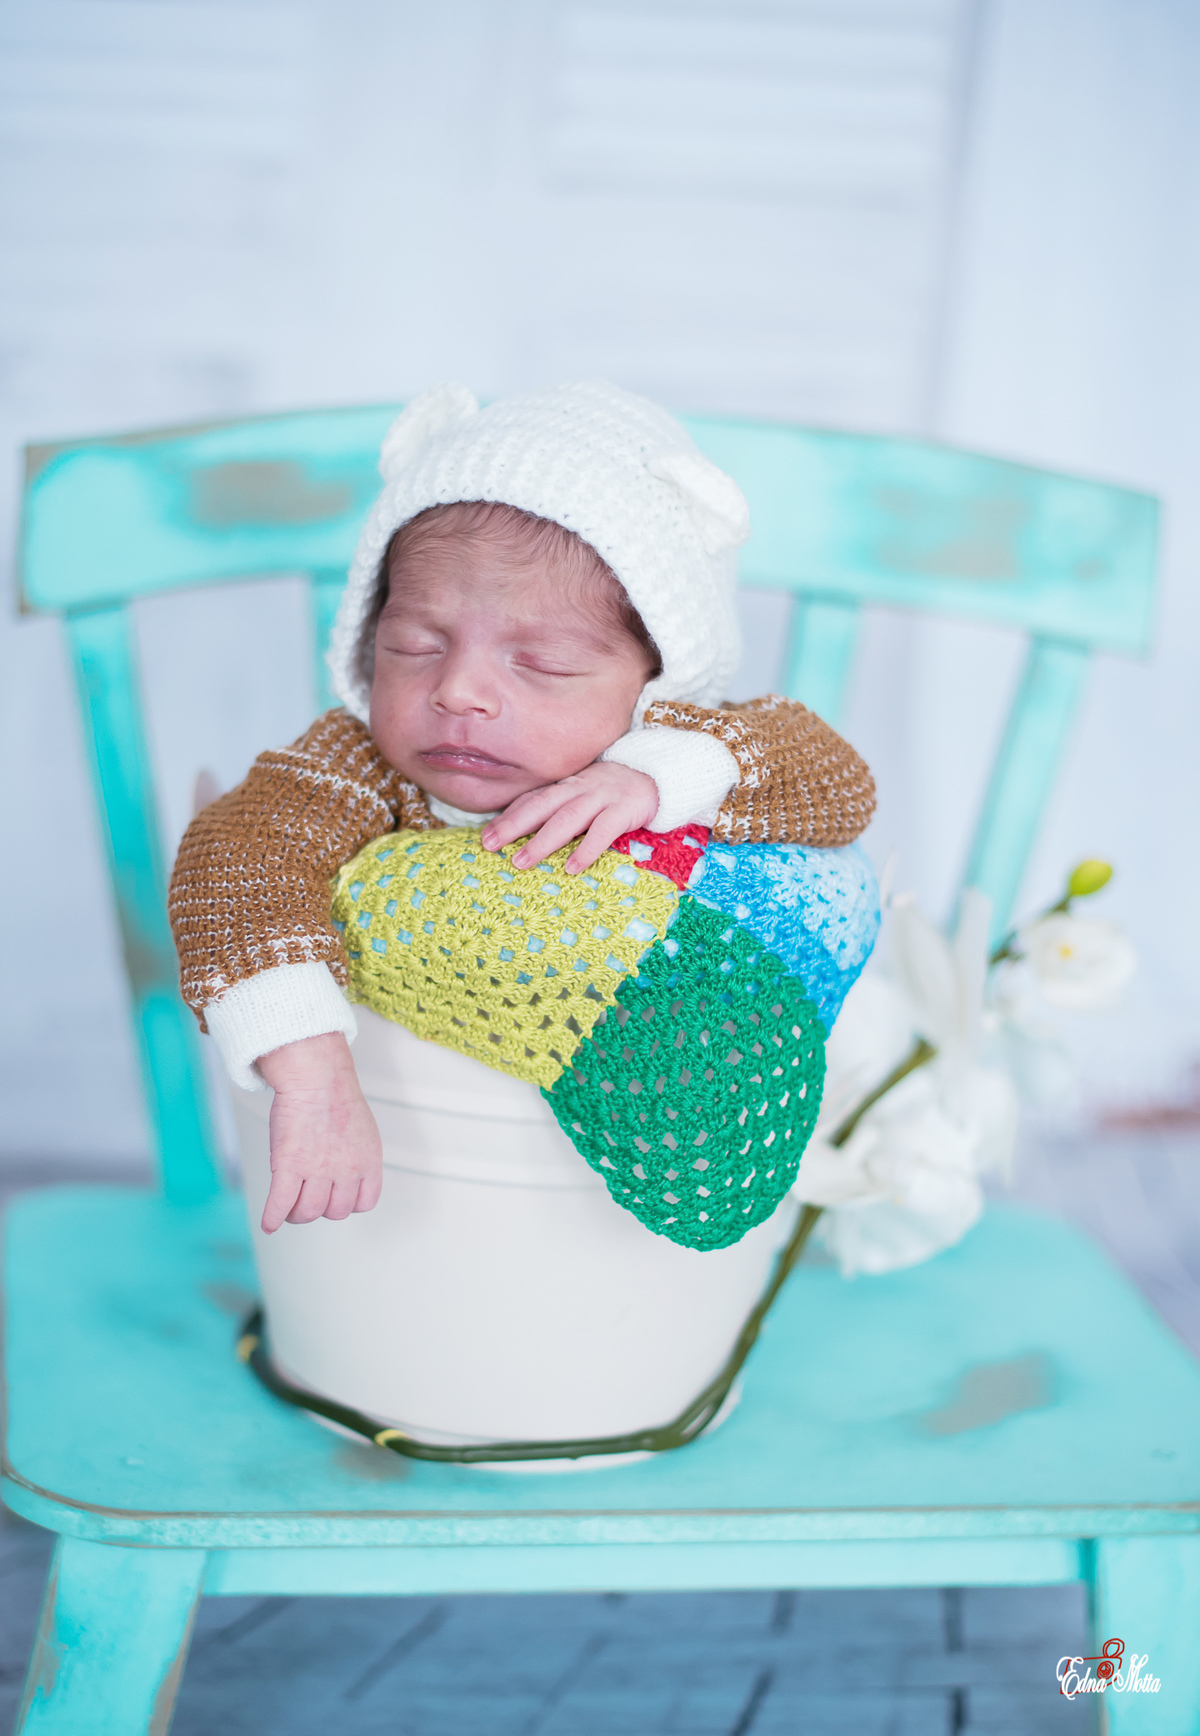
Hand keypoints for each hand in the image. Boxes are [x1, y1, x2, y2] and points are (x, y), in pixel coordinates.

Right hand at [256, 1033, 382, 1233]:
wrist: (315, 1075)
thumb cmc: (334, 1095)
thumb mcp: (363, 1129)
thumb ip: (358, 1155)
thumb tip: (349, 1174)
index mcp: (368, 1161)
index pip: (364, 1203)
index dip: (347, 1203)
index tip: (335, 1199)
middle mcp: (347, 1170)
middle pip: (335, 1211)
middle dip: (320, 1207)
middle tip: (307, 1198)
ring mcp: (318, 1170)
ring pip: (307, 1212)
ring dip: (295, 1214)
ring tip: (287, 1207)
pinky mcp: (289, 1165)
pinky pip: (280, 1203)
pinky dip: (272, 1218)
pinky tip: (268, 1223)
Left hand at [481, 760, 657, 872]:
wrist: (657, 775)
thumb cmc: (613, 792)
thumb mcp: (583, 794)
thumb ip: (559, 807)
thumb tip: (524, 829)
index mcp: (567, 786)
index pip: (532, 799)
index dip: (508, 816)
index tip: (484, 837)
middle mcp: (580, 788)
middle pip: (542, 805)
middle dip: (514, 825)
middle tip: (489, 845)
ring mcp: (602, 797)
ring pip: (567, 818)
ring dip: (542, 840)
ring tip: (521, 862)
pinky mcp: (625, 810)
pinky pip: (603, 831)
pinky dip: (586, 849)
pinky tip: (572, 868)